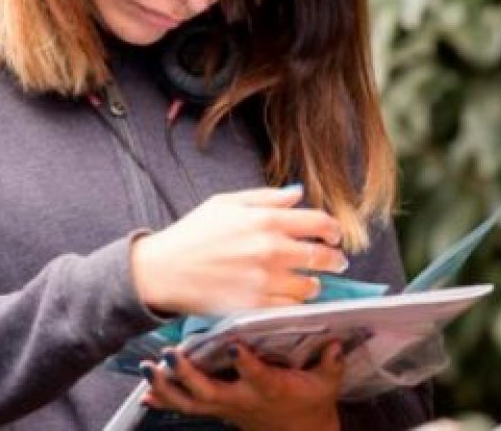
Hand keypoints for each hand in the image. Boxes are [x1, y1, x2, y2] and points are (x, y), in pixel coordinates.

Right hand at [131, 186, 347, 313]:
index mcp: (266, 220)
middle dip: (335, 259)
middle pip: (322, 257)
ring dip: (315, 284)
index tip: (335, 236)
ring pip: (310, 286)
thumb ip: (267, 197)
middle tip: (337, 262)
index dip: (333, 230)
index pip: (319, 223)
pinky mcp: (255, 306)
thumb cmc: (193, 233)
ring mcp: (264, 280)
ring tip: (311, 282)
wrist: (163, 270)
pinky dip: (296, 303)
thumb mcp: (226, 203)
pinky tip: (291, 298)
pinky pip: (290, 308)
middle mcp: (270, 249)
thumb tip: (299, 193)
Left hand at [141, 341, 343, 430]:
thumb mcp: (327, 383)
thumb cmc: (312, 402)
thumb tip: (335, 341)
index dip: (246, 363)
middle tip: (170, 354)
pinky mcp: (219, 410)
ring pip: (191, 402)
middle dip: (187, 374)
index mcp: (270, 389)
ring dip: (167, 386)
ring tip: (149, 368)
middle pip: (209, 392)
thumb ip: (330, 362)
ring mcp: (227, 408)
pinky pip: (187, 408)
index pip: (257, 376)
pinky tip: (146, 392)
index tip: (235, 345)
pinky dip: (165, 400)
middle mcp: (243, 400)